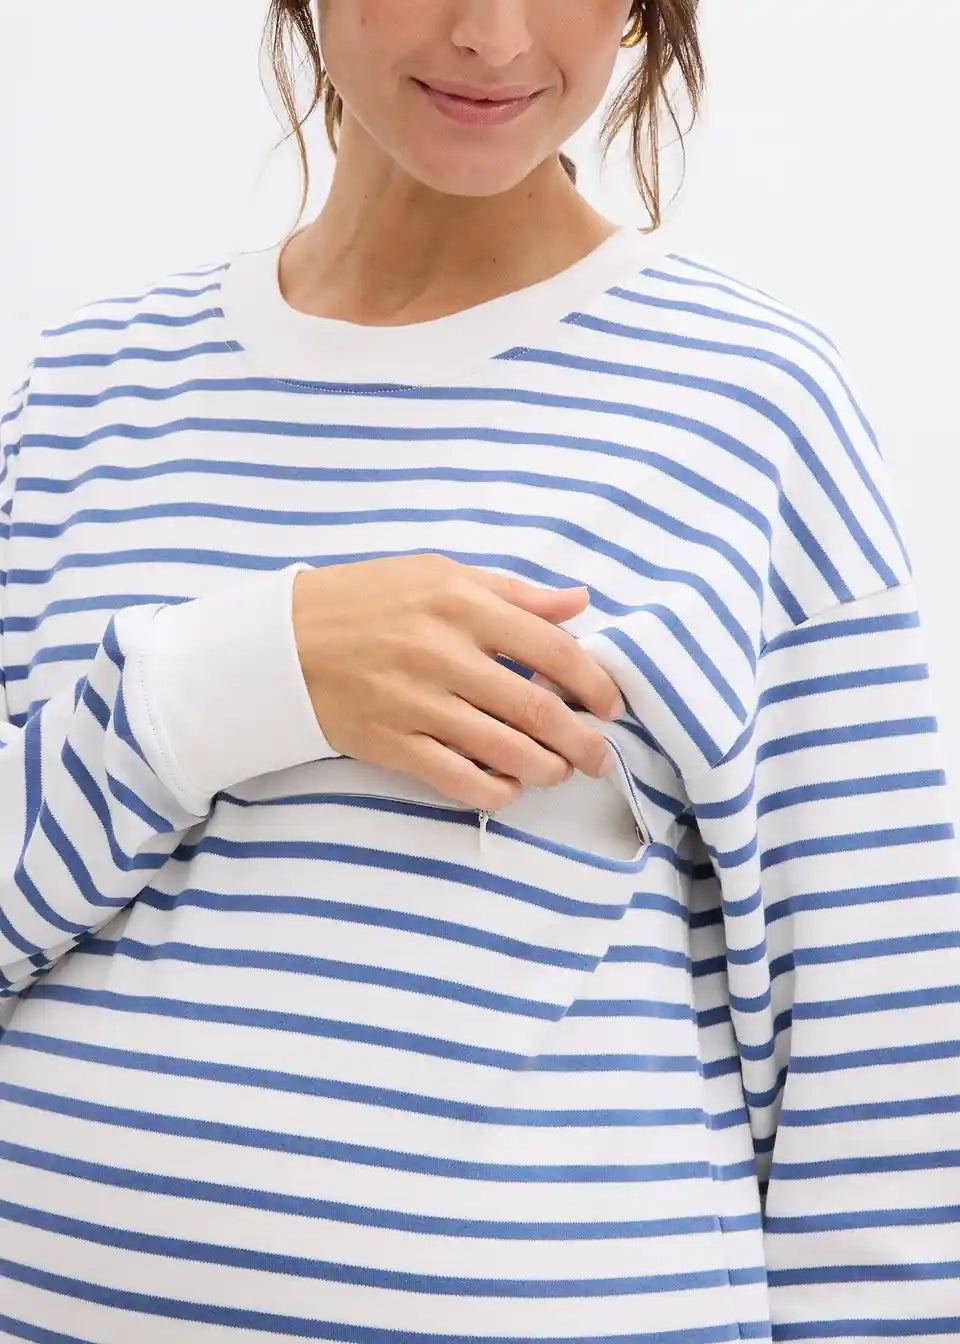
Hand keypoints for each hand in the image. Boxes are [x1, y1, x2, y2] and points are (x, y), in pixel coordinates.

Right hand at [292, 553, 624, 809]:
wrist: (282, 639)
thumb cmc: (366, 599)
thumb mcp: (439, 574)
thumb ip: (513, 592)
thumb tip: (579, 602)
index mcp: (462, 604)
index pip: (551, 647)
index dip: (592, 681)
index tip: (610, 704)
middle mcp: (443, 653)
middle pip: (536, 707)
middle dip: (581, 740)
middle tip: (600, 756)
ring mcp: (416, 702)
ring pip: (504, 749)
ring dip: (546, 768)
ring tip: (561, 772)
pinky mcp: (390, 742)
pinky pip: (457, 778)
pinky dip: (494, 790)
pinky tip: (510, 788)